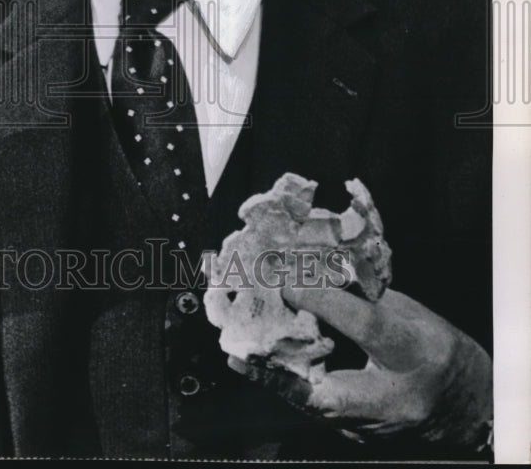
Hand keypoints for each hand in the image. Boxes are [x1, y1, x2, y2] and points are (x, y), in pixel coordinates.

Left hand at [228, 286, 491, 452]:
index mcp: (416, 354)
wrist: (464, 404)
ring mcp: (375, 427)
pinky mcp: (357, 435)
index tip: (285, 279)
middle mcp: (395, 399)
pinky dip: (290, 388)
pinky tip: (263, 367)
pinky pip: (317, 411)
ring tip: (239, 354)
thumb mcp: (409, 311)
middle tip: (240, 352)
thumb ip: (362, 295)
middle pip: (331, 395)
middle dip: (280, 375)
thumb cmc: (435, 347)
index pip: (366, 326)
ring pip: (316, 409)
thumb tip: (312, 270)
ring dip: (276, 380)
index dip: (323, 300)